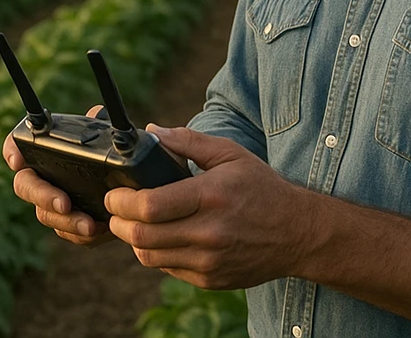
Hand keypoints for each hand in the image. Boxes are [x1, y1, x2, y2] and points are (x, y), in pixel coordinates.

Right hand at [1, 104, 115, 245]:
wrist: (129, 183)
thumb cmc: (108, 151)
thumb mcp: (106, 136)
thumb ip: (98, 123)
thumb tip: (95, 113)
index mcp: (44, 149)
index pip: (17, 143)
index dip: (11, 150)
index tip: (17, 160)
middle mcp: (40, 175)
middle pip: (25, 186)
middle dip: (43, 195)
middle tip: (65, 202)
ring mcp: (50, 202)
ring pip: (45, 214)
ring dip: (66, 221)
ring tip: (90, 225)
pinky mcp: (66, 224)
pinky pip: (66, 233)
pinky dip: (80, 234)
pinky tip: (99, 231)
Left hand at [104, 124, 306, 288]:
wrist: (297, 233)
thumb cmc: (261, 187)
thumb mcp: (230, 153)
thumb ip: (188, 141)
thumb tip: (151, 131)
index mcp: (210, 196)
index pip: (151, 206)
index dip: (122, 201)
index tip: (113, 193)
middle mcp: (208, 233)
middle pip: (143, 236)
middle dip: (118, 222)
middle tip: (114, 210)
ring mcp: (209, 261)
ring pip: (150, 257)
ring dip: (134, 240)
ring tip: (135, 222)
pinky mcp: (210, 280)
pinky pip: (168, 270)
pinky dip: (157, 254)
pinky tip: (162, 237)